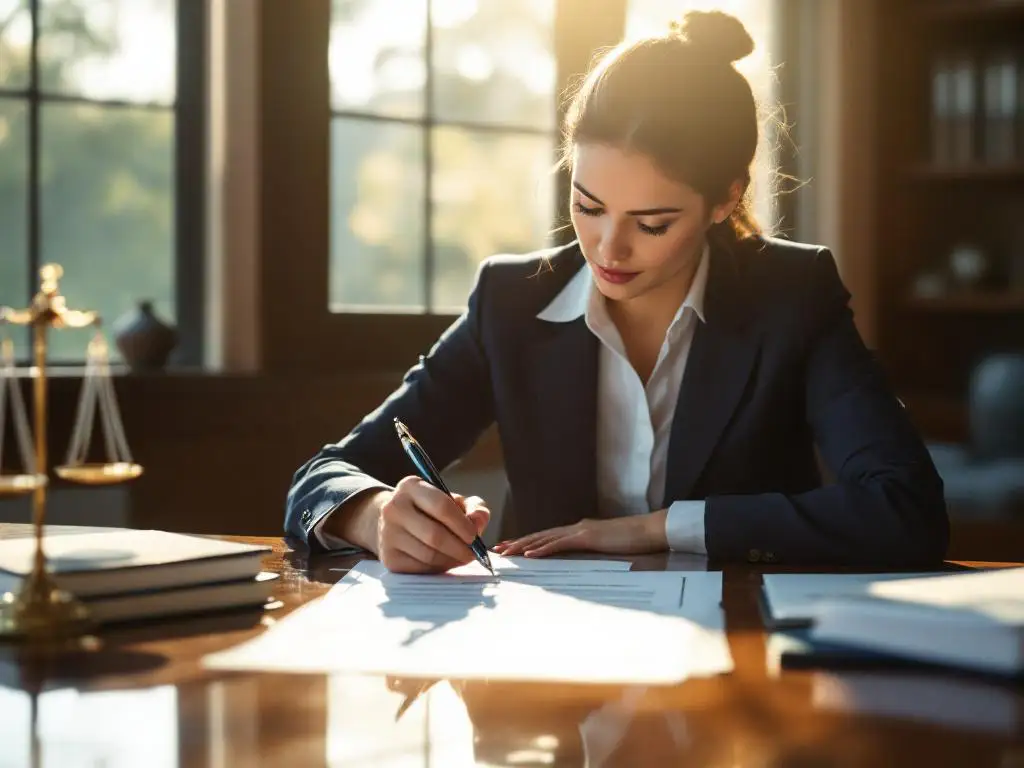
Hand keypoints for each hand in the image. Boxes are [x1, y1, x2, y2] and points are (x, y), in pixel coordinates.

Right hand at [377, 476, 490, 573]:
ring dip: (451, 560)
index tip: (475, 536)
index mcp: (411, 487)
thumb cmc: (429, 510)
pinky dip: (438, 568)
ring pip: (428, 555)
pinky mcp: (388, 557)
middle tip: (473, 554)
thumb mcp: (452, 500)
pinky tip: (445, 562)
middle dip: (460, 548)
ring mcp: (388, 534)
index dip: (462, 524)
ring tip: (461, 558)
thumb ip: (473, 507)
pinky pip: (420, 569)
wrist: (394, 522)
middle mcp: (394, 508)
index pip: (441, 506)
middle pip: (435, 535)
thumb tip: (479, 521)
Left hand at [493, 510, 667, 557]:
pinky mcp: (587, 537)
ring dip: (523, 545)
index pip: (548, 536)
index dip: (529, 541)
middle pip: (540, 535)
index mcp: (580, 530)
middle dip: (518, 542)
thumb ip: (595, 549)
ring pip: (545, 538)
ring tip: (506, 552)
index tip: (512, 548)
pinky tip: (530, 554)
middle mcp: (576, 527)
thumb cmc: (634, 540)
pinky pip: (560, 544)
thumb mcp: (608, 546)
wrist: (650, 530)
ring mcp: (581, 531)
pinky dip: (543, 549)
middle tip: (499, 549)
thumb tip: (585, 557)